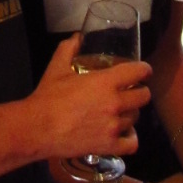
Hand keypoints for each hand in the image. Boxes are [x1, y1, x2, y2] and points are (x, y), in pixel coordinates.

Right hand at [32, 34, 150, 161]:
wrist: (38, 128)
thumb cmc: (48, 97)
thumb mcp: (57, 68)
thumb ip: (68, 49)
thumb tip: (77, 36)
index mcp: (106, 82)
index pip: (139, 72)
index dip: (144, 70)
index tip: (143, 72)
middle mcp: (115, 103)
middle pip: (144, 96)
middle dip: (139, 92)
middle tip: (130, 92)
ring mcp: (113, 126)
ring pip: (136, 118)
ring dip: (130, 113)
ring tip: (121, 112)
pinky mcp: (109, 145)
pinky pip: (132, 143)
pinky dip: (130, 138)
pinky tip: (123, 134)